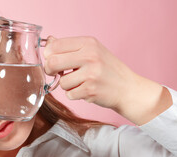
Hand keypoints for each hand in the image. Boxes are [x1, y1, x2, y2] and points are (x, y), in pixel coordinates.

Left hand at [43, 36, 171, 124]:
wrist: (128, 88)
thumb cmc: (107, 69)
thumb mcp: (92, 51)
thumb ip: (70, 47)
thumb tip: (48, 42)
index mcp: (88, 43)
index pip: (55, 45)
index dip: (48, 55)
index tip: (52, 61)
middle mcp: (90, 56)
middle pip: (52, 62)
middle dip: (50, 70)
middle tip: (56, 73)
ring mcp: (91, 73)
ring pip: (61, 82)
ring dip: (66, 85)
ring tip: (80, 83)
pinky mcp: (91, 90)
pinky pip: (69, 94)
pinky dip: (74, 95)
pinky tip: (86, 90)